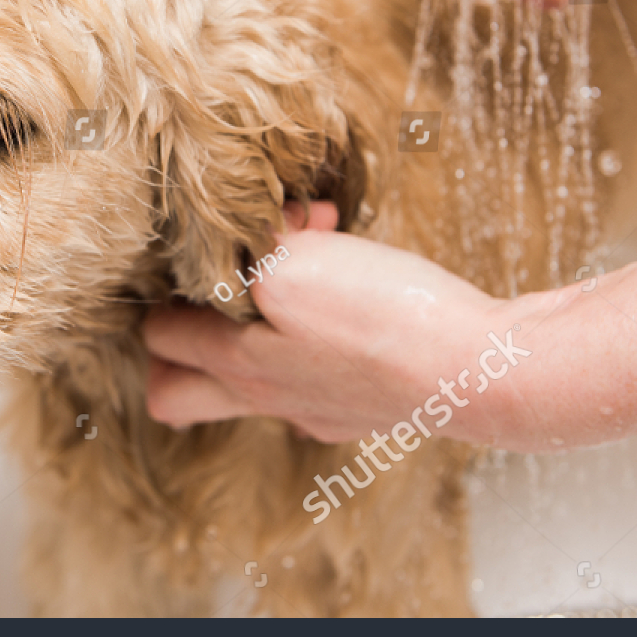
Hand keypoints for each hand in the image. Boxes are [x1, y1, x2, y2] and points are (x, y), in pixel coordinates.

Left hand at [142, 202, 517, 444]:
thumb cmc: (380, 320)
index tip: (206, 247)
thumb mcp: (290, 266)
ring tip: (302, 268)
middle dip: (178, 345)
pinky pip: (317, 380)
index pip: (158, 338)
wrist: (478, 370)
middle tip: (207, 292)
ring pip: (255, 381)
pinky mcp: (367, 407)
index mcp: (235, 364)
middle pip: (179, 393)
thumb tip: (237, 228)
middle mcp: (268, 396)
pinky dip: (319, 340)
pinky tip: (349, 301)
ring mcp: (318, 409)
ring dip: (262, 326)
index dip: (171, 285)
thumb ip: (244, 250)